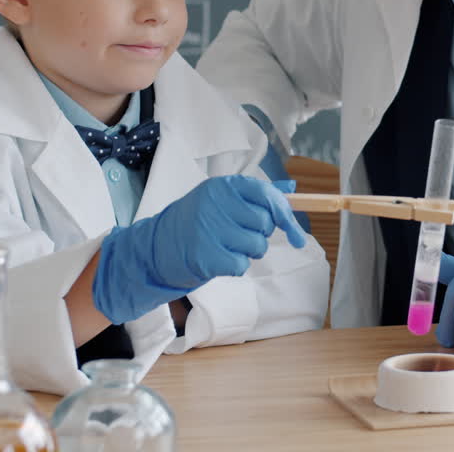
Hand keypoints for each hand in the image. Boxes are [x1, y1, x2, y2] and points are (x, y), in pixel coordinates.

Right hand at [93, 176, 306, 323]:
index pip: (265, 194)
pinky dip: (235, 267)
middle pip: (264, 223)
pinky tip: (218, 259)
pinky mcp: (206, 256)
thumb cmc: (196, 223)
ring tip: (225, 246)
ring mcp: (209, 229)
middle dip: (259, 235)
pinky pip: (242, 265)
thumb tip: (292, 188)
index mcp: (221, 186)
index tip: (296, 234)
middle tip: (238, 236)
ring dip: (247, 252)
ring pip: (256, 245)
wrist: (156, 248)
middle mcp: (215, 204)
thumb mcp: (221, 201)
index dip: (285, 214)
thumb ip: (256, 194)